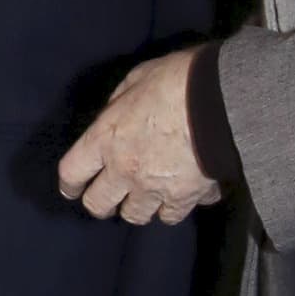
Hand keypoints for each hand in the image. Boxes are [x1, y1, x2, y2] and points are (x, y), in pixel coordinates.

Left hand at [58, 45, 220, 225]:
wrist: (224, 99)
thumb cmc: (177, 80)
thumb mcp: (136, 79)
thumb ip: (119, 104)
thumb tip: (115, 115)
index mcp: (105, 139)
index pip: (72, 173)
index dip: (70, 184)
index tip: (73, 188)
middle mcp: (124, 170)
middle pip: (98, 205)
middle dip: (102, 203)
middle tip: (111, 197)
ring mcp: (155, 188)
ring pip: (136, 216)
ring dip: (139, 206)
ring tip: (148, 196)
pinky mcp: (186, 197)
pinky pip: (174, 213)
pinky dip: (176, 205)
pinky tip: (183, 191)